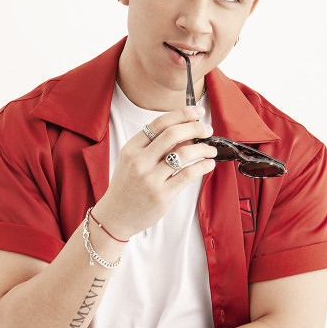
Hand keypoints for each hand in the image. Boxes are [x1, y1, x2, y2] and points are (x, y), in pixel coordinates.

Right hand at [94, 106, 216, 239]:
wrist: (115, 216)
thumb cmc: (127, 186)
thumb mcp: (132, 161)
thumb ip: (154, 147)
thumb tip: (186, 133)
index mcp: (132, 148)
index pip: (160, 123)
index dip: (182, 114)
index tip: (197, 112)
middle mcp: (140, 161)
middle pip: (173, 134)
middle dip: (195, 128)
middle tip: (207, 129)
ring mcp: (151, 179)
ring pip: (184, 154)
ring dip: (203, 148)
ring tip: (210, 149)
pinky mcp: (162, 195)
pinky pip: (188, 175)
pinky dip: (202, 166)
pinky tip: (208, 164)